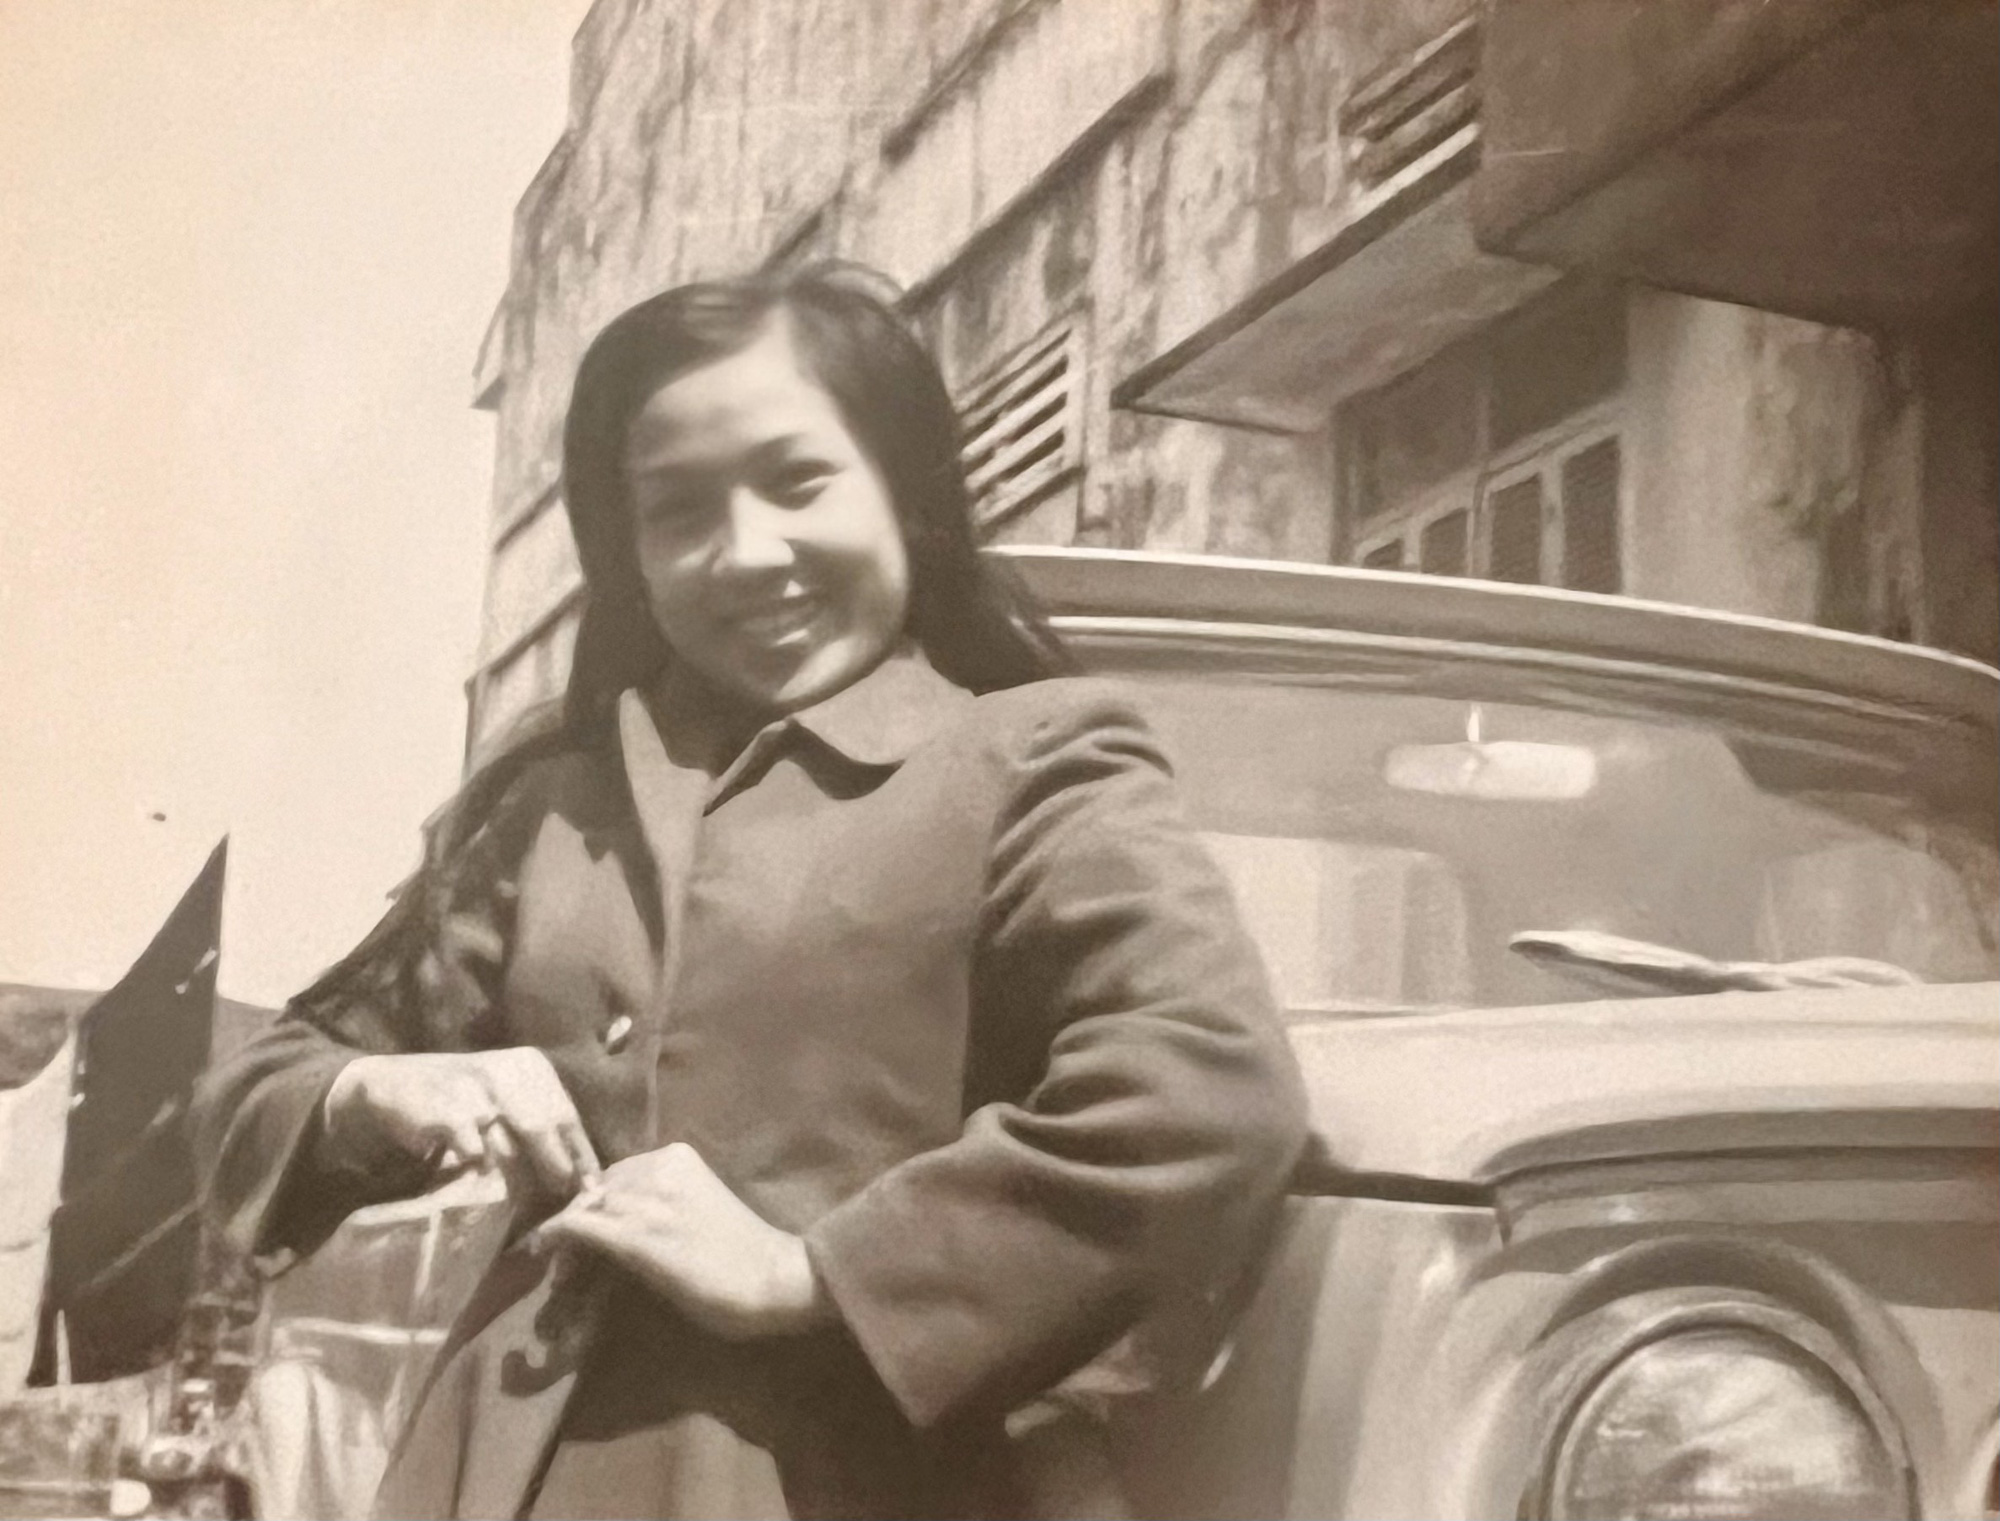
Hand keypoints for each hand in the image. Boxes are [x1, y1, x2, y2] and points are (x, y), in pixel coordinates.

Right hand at [325, 1048, 600, 1198]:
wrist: (391, 1083)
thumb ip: (539, 1126)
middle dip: (557, 1169)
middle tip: (563, 1201)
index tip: (593, 1190)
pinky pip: (475, 1154)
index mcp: (531, 1067)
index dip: (582, 1156)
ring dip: (519, 1180)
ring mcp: (476, 1090)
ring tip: (525, 1208)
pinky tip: (482, 1188)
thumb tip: (581, 1175)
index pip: (567, 1116)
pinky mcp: (448, 1112)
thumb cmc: (462, 1101)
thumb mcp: (506, 1099)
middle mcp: (507, 1072)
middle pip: (546, 1129)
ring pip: (512, 1147)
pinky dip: (480, 1174)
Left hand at [534, 1142, 828, 1339]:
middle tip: (565, 1260)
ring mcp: (649, 1201)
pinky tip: (537, 1249)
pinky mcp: (640, 1237)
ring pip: (584, 1208)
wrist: (775, 1278)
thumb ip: (660, 1201)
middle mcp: (659, 1168)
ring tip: (557, 1268)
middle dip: (577, 1221)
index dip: (595, 1205)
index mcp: (677, 1156)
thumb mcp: (697, 1207)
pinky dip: (553, 1236)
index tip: (584, 1237)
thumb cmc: (742, 1252)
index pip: (615, 1174)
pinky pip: (580, 1227)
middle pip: (596, 1189)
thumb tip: (613, 1219)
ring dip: (563, 1236)